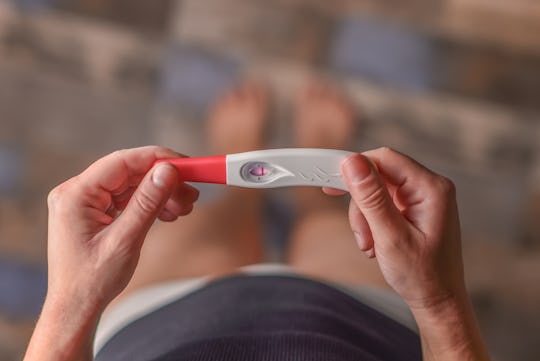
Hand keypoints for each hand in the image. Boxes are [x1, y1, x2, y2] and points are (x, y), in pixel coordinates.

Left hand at [45, 146, 198, 310]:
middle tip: (191, 193)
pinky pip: (127, 198)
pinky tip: (168, 213)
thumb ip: (147, 203)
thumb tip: (168, 171)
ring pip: (131, 184)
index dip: (158, 159)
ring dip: (160, 193)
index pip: (123, 161)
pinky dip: (150, 203)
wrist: (77, 307)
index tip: (187, 166)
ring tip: (184, 207)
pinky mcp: (94, 211)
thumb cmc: (92, 281)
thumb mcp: (125, 240)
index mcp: (76, 195)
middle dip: (163, 180)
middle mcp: (77, 193)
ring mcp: (85, 202)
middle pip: (129, 172)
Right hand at [338, 147, 464, 308]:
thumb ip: (371, 197)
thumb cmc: (422, 276)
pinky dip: (372, 222)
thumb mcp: (390, 236)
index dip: (355, 167)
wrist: (438, 301)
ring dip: (365, 217)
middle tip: (360, 232)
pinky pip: (383, 203)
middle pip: (379, 175)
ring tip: (371, 245)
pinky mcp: (414, 209)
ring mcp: (422, 198)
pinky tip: (376, 243)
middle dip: (362, 204)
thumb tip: (352, 162)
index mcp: (431, 188)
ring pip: (376, 191)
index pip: (385, 159)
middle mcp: (429, 187)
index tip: (332, 183)